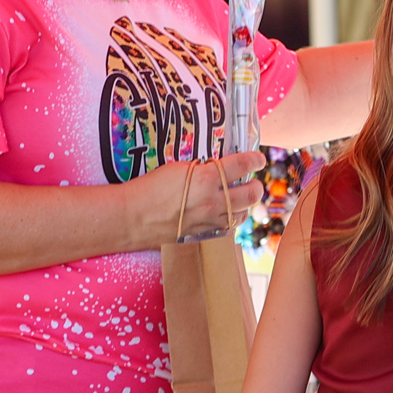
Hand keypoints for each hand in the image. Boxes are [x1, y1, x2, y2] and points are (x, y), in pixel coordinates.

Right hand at [131, 152, 266, 243]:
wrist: (133, 216)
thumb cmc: (149, 188)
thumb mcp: (177, 168)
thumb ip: (200, 169)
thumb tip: (216, 169)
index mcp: (205, 178)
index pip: (241, 165)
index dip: (255, 160)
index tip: (259, 159)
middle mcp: (212, 200)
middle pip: (251, 194)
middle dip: (256, 186)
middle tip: (253, 182)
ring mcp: (209, 220)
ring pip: (242, 214)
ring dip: (245, 205)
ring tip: (239, 198)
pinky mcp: (203, 234)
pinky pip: (226, 227)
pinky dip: (230, 220)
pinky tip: (224, 214)